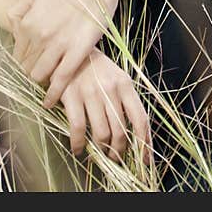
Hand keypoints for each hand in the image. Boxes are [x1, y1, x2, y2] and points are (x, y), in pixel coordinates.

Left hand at [7, 0, 120, 107]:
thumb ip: (18, 11)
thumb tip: (12, 31)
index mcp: (27, 24)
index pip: (17, 55)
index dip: (23, 62)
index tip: (31, 65)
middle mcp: (39, 36)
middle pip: (25, 67)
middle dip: (30, 72)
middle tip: (41, 73)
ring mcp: (57, 46)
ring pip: (38, 76)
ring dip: (41, 81)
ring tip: (48, 80)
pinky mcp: (75, 53)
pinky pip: (59, 80)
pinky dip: (52, 94)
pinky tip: (48, 102)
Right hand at [59, 49, 151, 163]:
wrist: (68, 50)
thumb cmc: (95, 68)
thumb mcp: (116, 78)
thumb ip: (125, 101)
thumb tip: (134, 135)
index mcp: (125, 84)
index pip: (140, 119)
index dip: (144, 143)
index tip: (144, 161)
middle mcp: (110, 89)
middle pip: (120, 131)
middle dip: (118, 150)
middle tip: (114, 157)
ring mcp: (90, 92)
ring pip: (102, 133)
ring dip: (101, 149)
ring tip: (98, 154)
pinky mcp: (71, 96)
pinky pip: (78, 128)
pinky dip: (79, 144)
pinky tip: (78, 149)